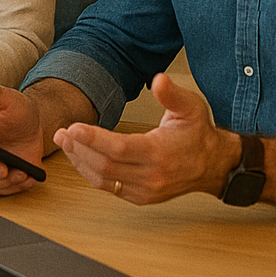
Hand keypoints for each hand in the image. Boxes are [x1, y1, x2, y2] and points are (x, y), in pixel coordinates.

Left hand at [53, 72, 235, 203]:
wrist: (214, 165)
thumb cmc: (199, 134)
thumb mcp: (191, 108)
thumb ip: (172, 94)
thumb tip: (159, 79)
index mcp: (161, 153)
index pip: (119, 149)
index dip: (93, 139)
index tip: (72, 128)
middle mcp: (152, 176)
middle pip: (105, 165)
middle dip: (79, 149)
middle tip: (61, 132)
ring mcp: (146, 190)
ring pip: (104, 179)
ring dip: (80, 162)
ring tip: (65, 143)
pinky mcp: (141, 197)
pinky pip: (109, 187)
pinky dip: (91, 173)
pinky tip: (79, 158)